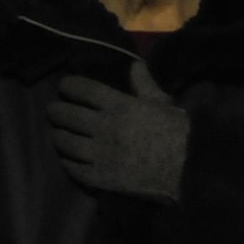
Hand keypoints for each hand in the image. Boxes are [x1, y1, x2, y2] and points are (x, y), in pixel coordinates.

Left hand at [47, 64, 189, 202]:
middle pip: (67, 115)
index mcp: (119, 105)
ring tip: (58, 134)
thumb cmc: (179, 133)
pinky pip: (75, 169)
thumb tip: (134, 64)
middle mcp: (104, 127)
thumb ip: (144, 84)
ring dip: (58, 136)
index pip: (83, 90)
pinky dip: (68, 163)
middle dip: (56, 111)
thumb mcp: (163, 104)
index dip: (69, 86)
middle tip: (53, 110)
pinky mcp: (102, 178)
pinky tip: (68, 159)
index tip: (64, 86)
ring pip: (66, 143)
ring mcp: (101, 154)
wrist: (189, 170)